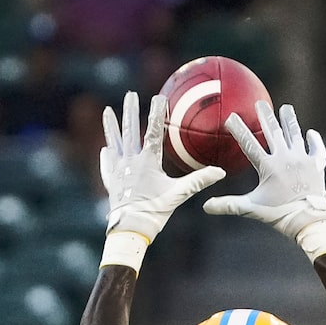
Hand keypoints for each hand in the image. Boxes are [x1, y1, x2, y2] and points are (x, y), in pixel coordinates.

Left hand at [100, 91, 223, 243]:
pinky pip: (107, 166)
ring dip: (111, 126)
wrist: (130, 230)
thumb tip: (220, 172)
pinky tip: (105, 149)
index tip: (159, 97)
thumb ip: (198, 181)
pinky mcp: (111, 183)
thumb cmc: (154, 212)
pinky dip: (106, 156)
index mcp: (148, 161)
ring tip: (107, 110)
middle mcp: (130, 161)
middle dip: (130, 111)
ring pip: (114, 143)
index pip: (154, 130)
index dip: (157, 112)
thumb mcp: (178, 195)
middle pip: (130, 130)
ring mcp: (119, 172)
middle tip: (130, 94)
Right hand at [205, 102, 325, 260]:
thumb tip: (206, 206)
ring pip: (295, 134)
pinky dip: (314, 140)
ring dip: (289, 120)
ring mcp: (302, 159)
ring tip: (286, 108)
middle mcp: (285, 157)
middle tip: (260, 103)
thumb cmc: (278, 214)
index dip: (239, 129)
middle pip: (273, 131)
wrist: (308, 220)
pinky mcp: (316, 164)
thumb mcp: (251, 209)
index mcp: (268, 166)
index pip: (249, 144)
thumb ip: (228, 205)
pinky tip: (310, 133)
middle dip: (265, 116)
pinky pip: (316, 148)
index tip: (231, 117)